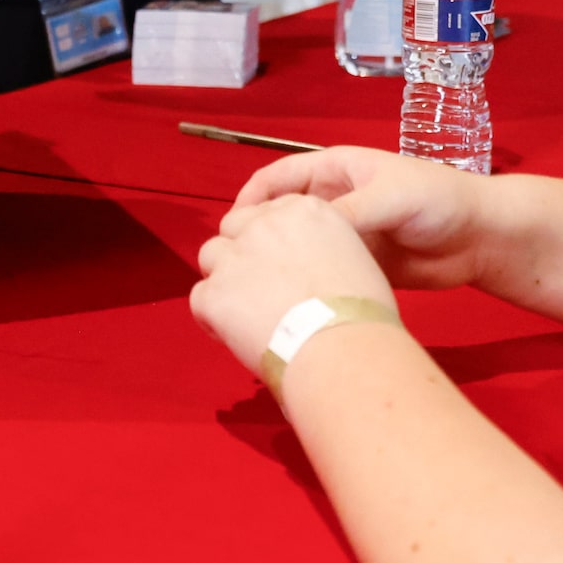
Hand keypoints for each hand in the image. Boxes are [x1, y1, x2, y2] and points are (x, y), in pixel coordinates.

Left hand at [191, 193, 396, 373]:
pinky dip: (211, 317)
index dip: (270, 239)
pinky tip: (234, 336)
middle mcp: (266, 224)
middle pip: (235, 226)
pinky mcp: (215, 291)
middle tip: (258, 287)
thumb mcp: (355, 259)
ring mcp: (236, 257)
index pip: (270, 212)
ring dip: (223, 279)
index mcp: (305, 211)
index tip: (279, 264)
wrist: (344, 351)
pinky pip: (199, 298)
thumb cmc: (363, 316)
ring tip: (245, 312)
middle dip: (241, 252)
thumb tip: (308, 268)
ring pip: (211, 256)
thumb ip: (323, 249)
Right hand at [231, 147, 495, 291]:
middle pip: (281, 216)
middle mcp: (334, 202)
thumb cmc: (438, 200)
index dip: (251, 199)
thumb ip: (347, 214)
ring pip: (298, 249)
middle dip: (258, 236)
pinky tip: (290, 304)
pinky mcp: (357, 266)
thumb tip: (298, 235)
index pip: (277, 179)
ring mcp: (345, 236)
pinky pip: (322, 274)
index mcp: (335, 171)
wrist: (482, 238)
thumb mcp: (389, 197)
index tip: (233, 228)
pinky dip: (305, 287)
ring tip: (257, 289)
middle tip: (238, 265)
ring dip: (279, 265)